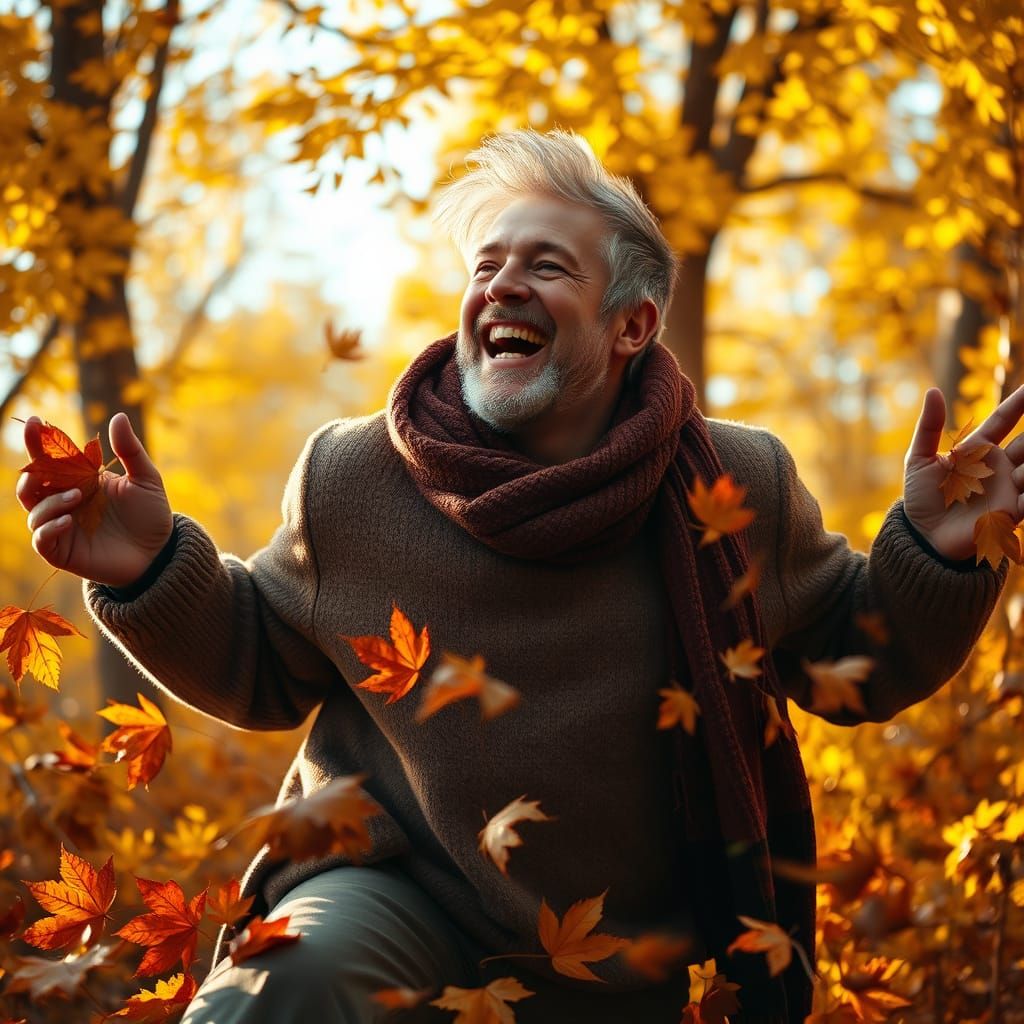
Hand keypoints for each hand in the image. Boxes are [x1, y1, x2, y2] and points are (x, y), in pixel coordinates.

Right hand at [17, 413, 173, 586]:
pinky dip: (49, 528)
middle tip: (44, 463)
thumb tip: (118, 416)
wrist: (159, 552)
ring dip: (50, 501)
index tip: (35, 422)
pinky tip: (68, 521)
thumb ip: (130, 450)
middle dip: (32, 471)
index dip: (38, 441)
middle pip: (31, 483)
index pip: (50, 459)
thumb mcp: (145, 479)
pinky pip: (41, 539)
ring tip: (77, 496)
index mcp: (80, 481)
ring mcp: (61, 527)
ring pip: (33, 510)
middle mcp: (64, 502)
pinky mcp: (62, 552)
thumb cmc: (150, 515)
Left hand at [903, 385, 1023, 560]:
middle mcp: (999, 466)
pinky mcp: (1012, 511)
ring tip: (1018, 473)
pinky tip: (1019, 497)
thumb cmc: (921, 497)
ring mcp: (1009, 488)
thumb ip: (929, 427)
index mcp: (978, 449)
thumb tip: (933, 391)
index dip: (1018, 402)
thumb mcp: (919, 459)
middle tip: (1021, 445)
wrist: (923, 536)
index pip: (1004, 419)